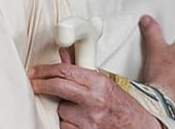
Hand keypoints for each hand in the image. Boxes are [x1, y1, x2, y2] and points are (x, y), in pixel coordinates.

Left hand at [29, 55, 161, 128]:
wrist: (140, 128)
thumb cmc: (123, 106)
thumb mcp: (105, 83)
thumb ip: (81, 68)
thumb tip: (63, 53)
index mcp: (99, 83)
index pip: (66, 71)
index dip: (46, 69)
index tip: (35, 70)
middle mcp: (94, 100)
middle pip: (58, 87)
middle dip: (42, 84)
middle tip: (34, 83)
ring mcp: (90, 120)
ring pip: (61, 111)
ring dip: (63, 110)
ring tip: (77, 109)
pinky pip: (65, 127)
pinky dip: (68, 124)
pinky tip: (79, 121)